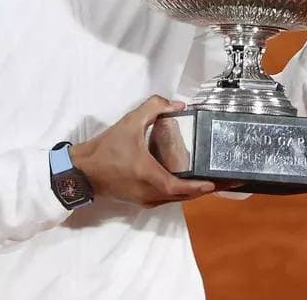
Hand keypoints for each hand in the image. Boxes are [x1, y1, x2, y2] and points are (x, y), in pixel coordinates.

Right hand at [71, 95, 216, 207]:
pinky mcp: (140, 201)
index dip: (199, 186)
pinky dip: (178, 192)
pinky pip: (165, 199)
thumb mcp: (129, 122)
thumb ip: (153, 107)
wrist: (82, 171)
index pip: (180, 187)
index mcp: (149, 176)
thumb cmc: (106, 148)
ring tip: (209, 180)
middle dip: (203, 189)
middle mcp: (149, 193)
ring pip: (174, 199)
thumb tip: (178, 105)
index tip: (215, 182)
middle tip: (223, 180)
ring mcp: (144, 200)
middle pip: (183, 196)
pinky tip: (186, 181)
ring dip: (191, 192)